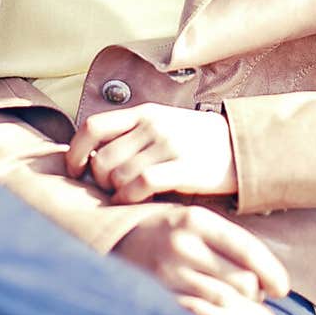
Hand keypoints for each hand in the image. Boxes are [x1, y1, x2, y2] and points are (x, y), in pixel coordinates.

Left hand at [66, 103, 237, 203]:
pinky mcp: (183, 167)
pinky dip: (129, 198)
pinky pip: (141, 184)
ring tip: (126, 196)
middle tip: (109, 190)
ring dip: (115, 192)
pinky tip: (134, 202)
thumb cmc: (195, 141)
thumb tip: (91, 158)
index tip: (75, 170)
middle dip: (98, 180)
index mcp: (144, 112)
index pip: (93, 126)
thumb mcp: (162, 124)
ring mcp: (168, 145)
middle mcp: (153, 125)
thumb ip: (131, 134)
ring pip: (118, 174)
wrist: (240, 146)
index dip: (75, 152)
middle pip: (103, 158)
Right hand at [112, 204, 289, 314]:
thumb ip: (226, 241)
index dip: (271, 271)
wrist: (114, 239)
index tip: (283, 287)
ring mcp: (169, 274)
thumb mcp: (194, 220)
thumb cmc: (166, 229)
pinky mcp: (159, 297)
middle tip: (261, 296)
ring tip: (256, 314)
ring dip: (246, 311)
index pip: (246, 248)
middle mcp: (183, 246)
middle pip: (240, 279)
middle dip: (257, 293)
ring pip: (224, 301)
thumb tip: (267, 279)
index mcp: (196, 220)